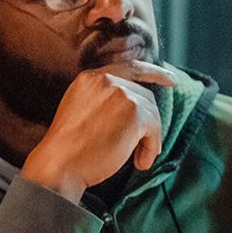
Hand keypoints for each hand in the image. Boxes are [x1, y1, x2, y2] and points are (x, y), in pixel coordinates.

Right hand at [20, 62, 175, 200]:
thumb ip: (103, 101)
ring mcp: (120, 93)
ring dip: (149, 139)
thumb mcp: (81, 112)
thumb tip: (136, 109)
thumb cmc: (69, 149)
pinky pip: (154, 128)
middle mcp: (105, 80)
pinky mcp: (133, 112)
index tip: (171, 80)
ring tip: (138, 160)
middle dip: (148, 121)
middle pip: (143, 95)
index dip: (153, 72)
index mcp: (90, 78)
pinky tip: (140, 163)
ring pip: (151, 112)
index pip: (129, 68)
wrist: (61, 164)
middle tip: (145, 147)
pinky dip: (151, 147)